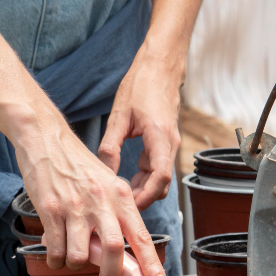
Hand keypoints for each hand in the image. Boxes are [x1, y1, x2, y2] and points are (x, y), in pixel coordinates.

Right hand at [14, 107, 166, 275]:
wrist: (47, 140)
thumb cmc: (79, 166)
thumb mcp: (108, 184)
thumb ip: (116, 216)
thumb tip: (119, 254)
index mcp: (121, 196)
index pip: (141, 236)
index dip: (151, 265)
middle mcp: (102, 202)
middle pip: (114, 250)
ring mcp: (76, 206)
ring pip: (81, 256)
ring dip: (76, 265)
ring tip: (72, 257)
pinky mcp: (51, 210)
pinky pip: (56, 250)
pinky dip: (56, 260)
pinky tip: (56, 254)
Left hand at [98, 48, 181, 209]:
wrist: (161, 67)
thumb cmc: (141, 85)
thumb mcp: (119, 116)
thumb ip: (111, 146)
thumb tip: (104, 173)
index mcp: (160, 137)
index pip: (161, 177)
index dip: (147, 195)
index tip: (129, 206)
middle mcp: (170, 144)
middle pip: (162, 183)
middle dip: (144, 198)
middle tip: (119, 207)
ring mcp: (170, 144)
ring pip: (160, 177)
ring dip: (144, 189)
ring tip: (120, 196)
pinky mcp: (165, 143)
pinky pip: (157, 167)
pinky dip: (145, 178)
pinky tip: (127, 179)